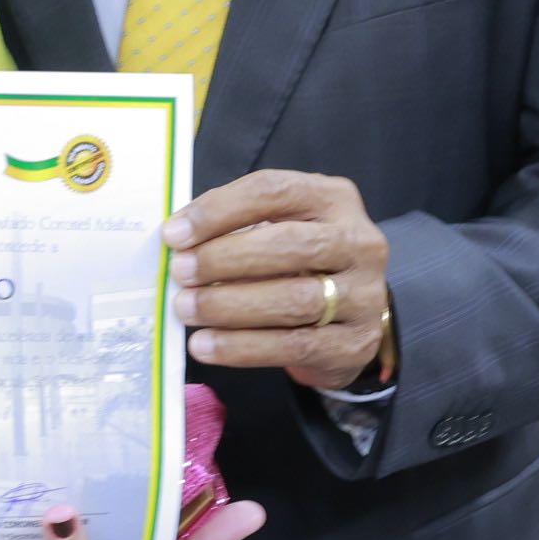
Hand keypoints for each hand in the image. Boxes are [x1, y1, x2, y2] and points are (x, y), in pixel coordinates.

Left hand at [169, 170, 393, 391]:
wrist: (350, 319)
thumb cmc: (299, 265)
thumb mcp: (277, 230)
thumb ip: (235, 229)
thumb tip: (178, 242)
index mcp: (333, 199)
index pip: (274, 191)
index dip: (219, 210)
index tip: (175, 233)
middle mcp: (358, 242)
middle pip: (289, 244)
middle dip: (224, 258)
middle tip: (180, 272)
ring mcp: (363, 294)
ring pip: (295, 299)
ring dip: (229, 305)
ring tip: (186, 308)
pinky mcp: (355, 343)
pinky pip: (294, 346)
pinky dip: (243, 347)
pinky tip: (206, 345)